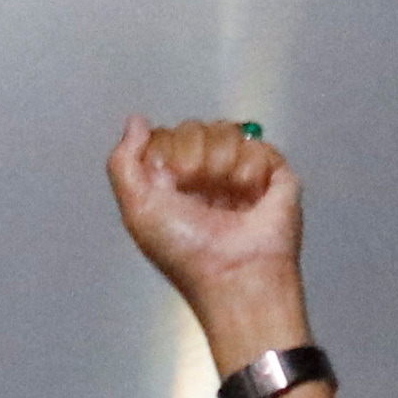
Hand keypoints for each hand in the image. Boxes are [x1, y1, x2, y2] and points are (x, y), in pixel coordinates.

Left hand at [109, 116, 308, 345]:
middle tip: (200, 198)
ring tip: (227, 203)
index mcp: (172, 184)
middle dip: (193, 160)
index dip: (165, 154)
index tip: (169, 186)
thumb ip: (123, 161)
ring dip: (221, 167)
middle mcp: (205, 175)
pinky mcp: (274, 174)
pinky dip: (250, 173)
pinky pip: (257, 146)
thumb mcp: (137, 209)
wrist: (234, 276)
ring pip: (226, 131)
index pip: (165, 135)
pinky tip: (251, 199)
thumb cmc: (187, 255)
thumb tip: (136, 122)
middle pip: (194, 128)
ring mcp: (240, 173)